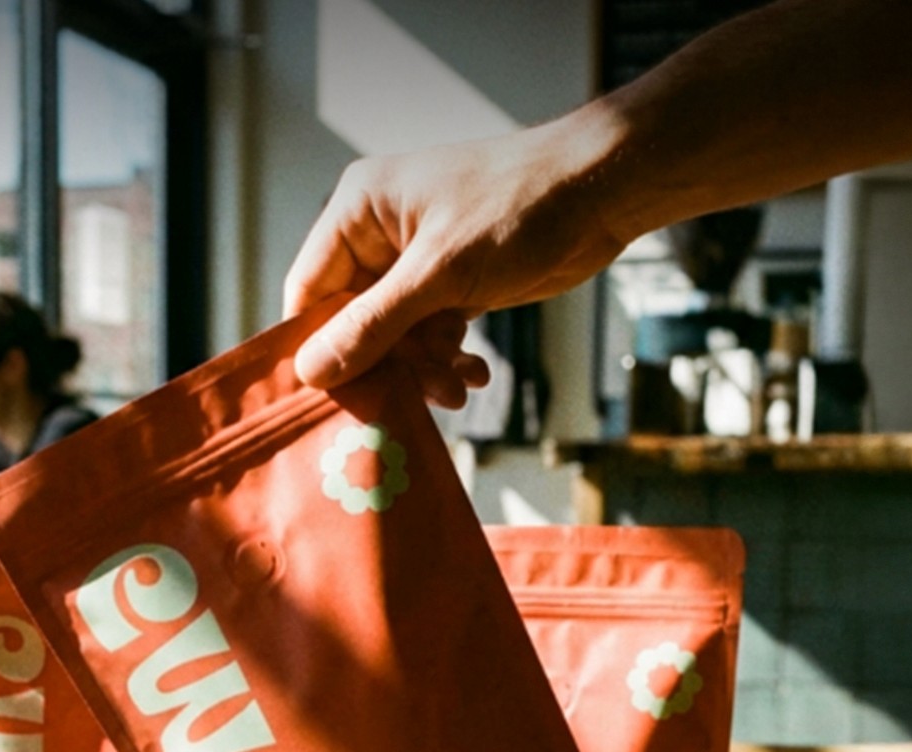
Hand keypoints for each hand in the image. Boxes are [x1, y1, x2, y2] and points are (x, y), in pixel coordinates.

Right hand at [283, 117, 628, 392]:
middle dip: (386, 363)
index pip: (309, 290)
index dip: (316, 345)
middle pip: (352, 321)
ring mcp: (417, 261)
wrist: (603, 191)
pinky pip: (430, 334)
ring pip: (394, 336)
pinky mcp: (451, 283)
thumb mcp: (438, 274)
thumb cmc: (518, 209)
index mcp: (359, 211)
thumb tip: (311, 371)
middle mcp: (380, 235)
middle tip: (413, 399)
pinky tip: (475, 374)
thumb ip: (371, 325)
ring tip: (456, 389)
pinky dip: (448, 358)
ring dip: (422, 369)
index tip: (330, 396)